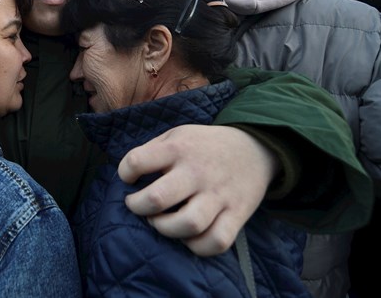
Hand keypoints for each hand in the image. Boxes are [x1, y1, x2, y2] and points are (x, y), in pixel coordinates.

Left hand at [118, 124, 277, 255]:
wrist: (255, 148)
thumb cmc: (204, 146)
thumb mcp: (178, 134)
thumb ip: (152, 152)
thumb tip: (127, 176)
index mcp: (178, 148)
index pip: (137, 161)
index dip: (125, 173)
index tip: (129, 178)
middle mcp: (197, 172)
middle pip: (157, 198)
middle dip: (138, 207)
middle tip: (138, 205)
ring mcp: (218, 195)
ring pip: (188, 224)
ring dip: (165, 229)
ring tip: (160, 222)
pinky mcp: (236, 214)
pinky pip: (216, 242)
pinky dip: (197, 246)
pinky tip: (188, 236)